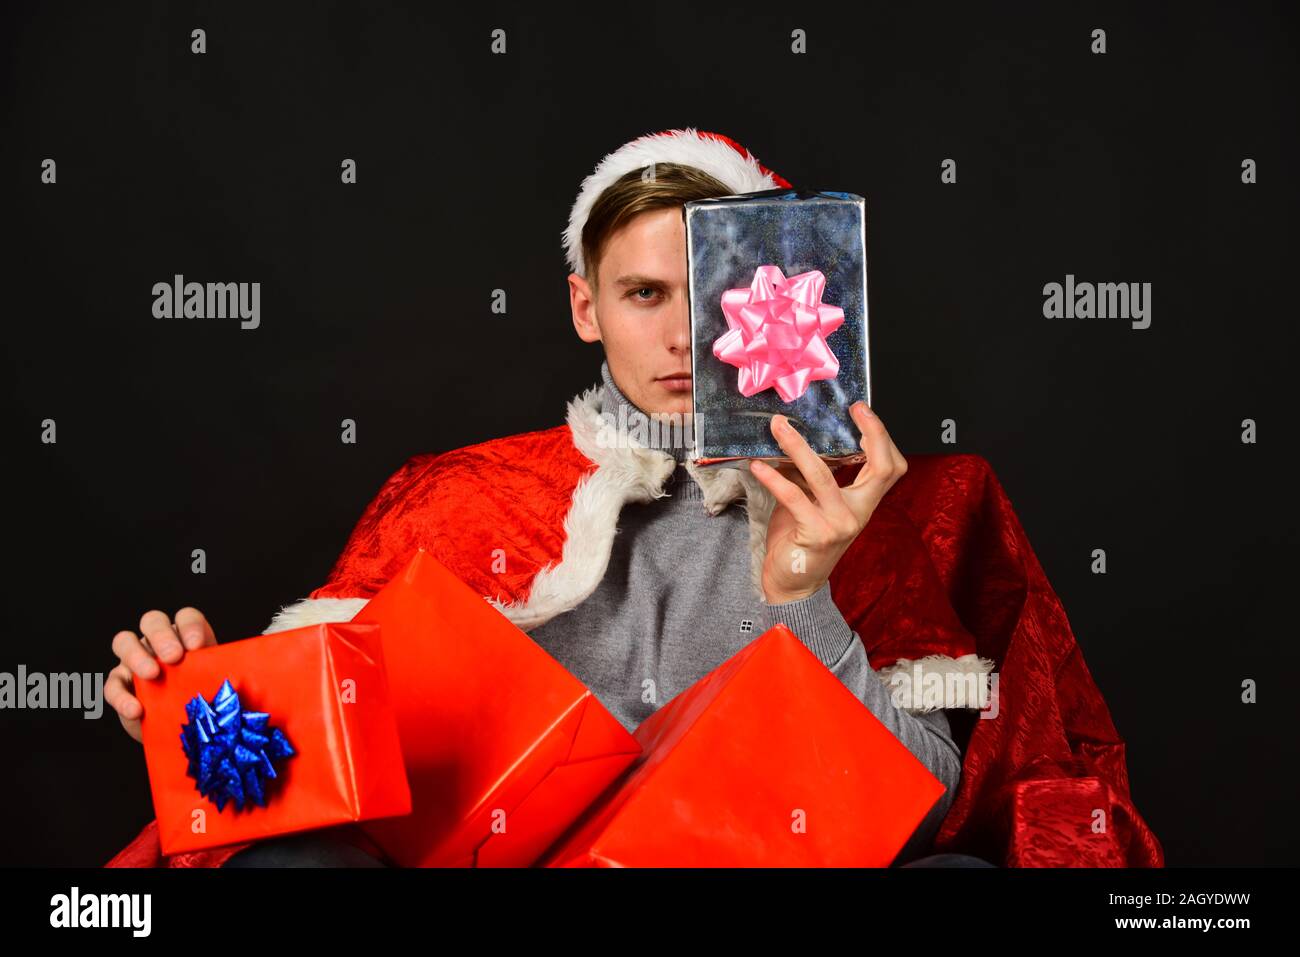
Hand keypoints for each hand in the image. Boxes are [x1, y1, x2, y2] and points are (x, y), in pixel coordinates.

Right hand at [106, 607, 216, 742]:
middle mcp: (158, 641)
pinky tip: (137, 709)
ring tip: (152, 675)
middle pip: (152, 621)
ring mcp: (135, 660)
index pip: (185, 617)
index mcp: (186, 635)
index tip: (197, 646)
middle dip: (162, 635)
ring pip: (124, 641)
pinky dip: (122, 696)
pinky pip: (113, 684)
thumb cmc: (203, 696)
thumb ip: (225, 673)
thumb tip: (252, 674)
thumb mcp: (216, 683)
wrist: (184, 725)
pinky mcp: (121, 684)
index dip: (189, 626)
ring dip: (137, 656)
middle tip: (174, 657)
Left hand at [749, 401, 907, 603]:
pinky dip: (773, 479)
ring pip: (823, 475)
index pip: (891, 467)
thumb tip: (793, 435)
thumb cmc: (801, 539)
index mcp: (863, 502)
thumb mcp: (811, 501)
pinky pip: (793, 497)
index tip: (862, 411)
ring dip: (798, 446)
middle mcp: (858, 513)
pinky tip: (758, 467)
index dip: (882, 437)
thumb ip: (811, 473)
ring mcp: (840, 524)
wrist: (791, 584)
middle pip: (882, 468)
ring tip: (779, 427)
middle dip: (872, 433)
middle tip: (851, 408)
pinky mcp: (815, 534)